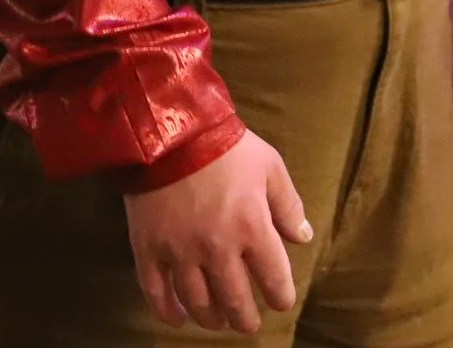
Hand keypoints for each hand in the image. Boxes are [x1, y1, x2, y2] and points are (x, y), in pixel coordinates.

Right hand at [125, 131, 311, 334]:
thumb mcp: (269, 166)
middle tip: (247, 323)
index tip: (281, 301)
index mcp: (252, 228)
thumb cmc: (226, 145)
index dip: (281, 296)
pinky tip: (177, 318)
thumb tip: (303, 236)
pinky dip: (167, 312)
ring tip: (217, 320)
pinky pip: (156, 292)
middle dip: (245, 318)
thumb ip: (288, 205)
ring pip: (197, 302)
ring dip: (211, 318)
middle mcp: (217, 248)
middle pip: (235, 300)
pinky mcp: (148, 248)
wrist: (169, 129)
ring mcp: (179, 251)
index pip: (274, 279)